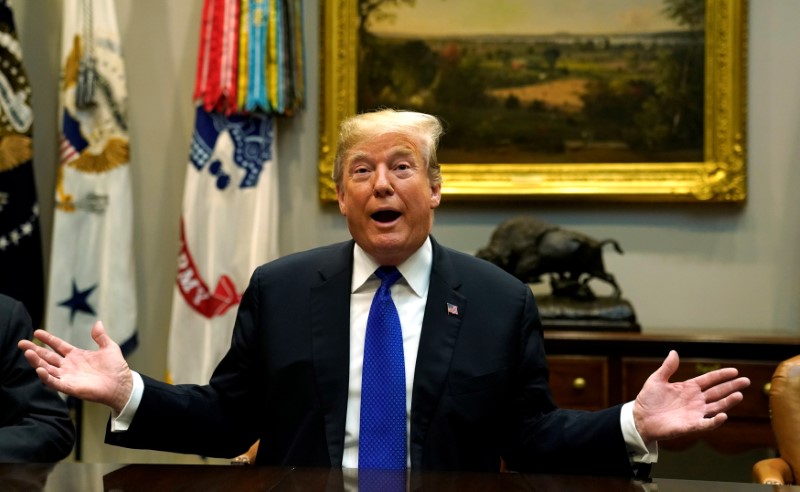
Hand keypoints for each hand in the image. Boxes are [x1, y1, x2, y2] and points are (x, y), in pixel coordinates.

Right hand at [18, 321, 133, 412]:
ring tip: (27, 353)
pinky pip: (54, 382)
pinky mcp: (70, 387)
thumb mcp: (109, 348)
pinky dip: (46, 377)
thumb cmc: (116, 368)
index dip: (48, 339)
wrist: (122, 385)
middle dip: (34, 350)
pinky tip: (39, 370)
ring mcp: (68, 376)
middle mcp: (69, 366)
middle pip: (48, 357)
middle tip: (22, 343)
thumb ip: (101, 336)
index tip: (37, 332)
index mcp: (76, 355)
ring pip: (47, 368)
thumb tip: (98, 322)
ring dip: (36, 362)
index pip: (58, 345)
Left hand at [633, 350, 749, 443]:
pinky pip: (706, 423)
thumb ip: (667, 368)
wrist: (640, 418)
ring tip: (739, 394)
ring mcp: (695, 413)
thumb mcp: (657, 380)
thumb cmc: (648, 400)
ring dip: (728, 402)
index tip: (734, 371)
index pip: (709, 380)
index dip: (721, 375)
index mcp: (688, 388)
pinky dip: (715, 421)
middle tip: (746, 381)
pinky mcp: (691, 425)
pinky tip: (723, 415)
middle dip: (731, 387)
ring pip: (716, 406)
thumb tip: (674, 352)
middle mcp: (695, 400)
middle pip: (717, 392)